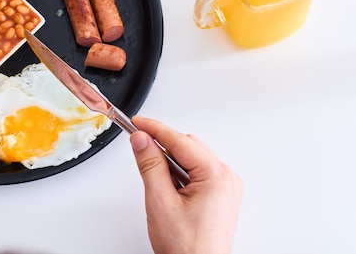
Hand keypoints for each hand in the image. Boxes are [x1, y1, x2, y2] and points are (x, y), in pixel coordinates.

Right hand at [130, 117, 242, 253]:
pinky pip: (198, 173)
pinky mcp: (220, 197)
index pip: (180, 141)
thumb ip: (150, 165)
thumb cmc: (187, 248)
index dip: (155, 129)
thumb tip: (142, 140)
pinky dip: (180, 173)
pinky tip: (168, 187)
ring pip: (192, 158)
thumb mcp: (160, 201)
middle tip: (139, 146)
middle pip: (188, 146)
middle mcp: (226, 179)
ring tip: (156, 181)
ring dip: (171, 161)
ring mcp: (226, 188)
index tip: (137, 123)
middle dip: (163, 146)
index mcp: (216, 176)